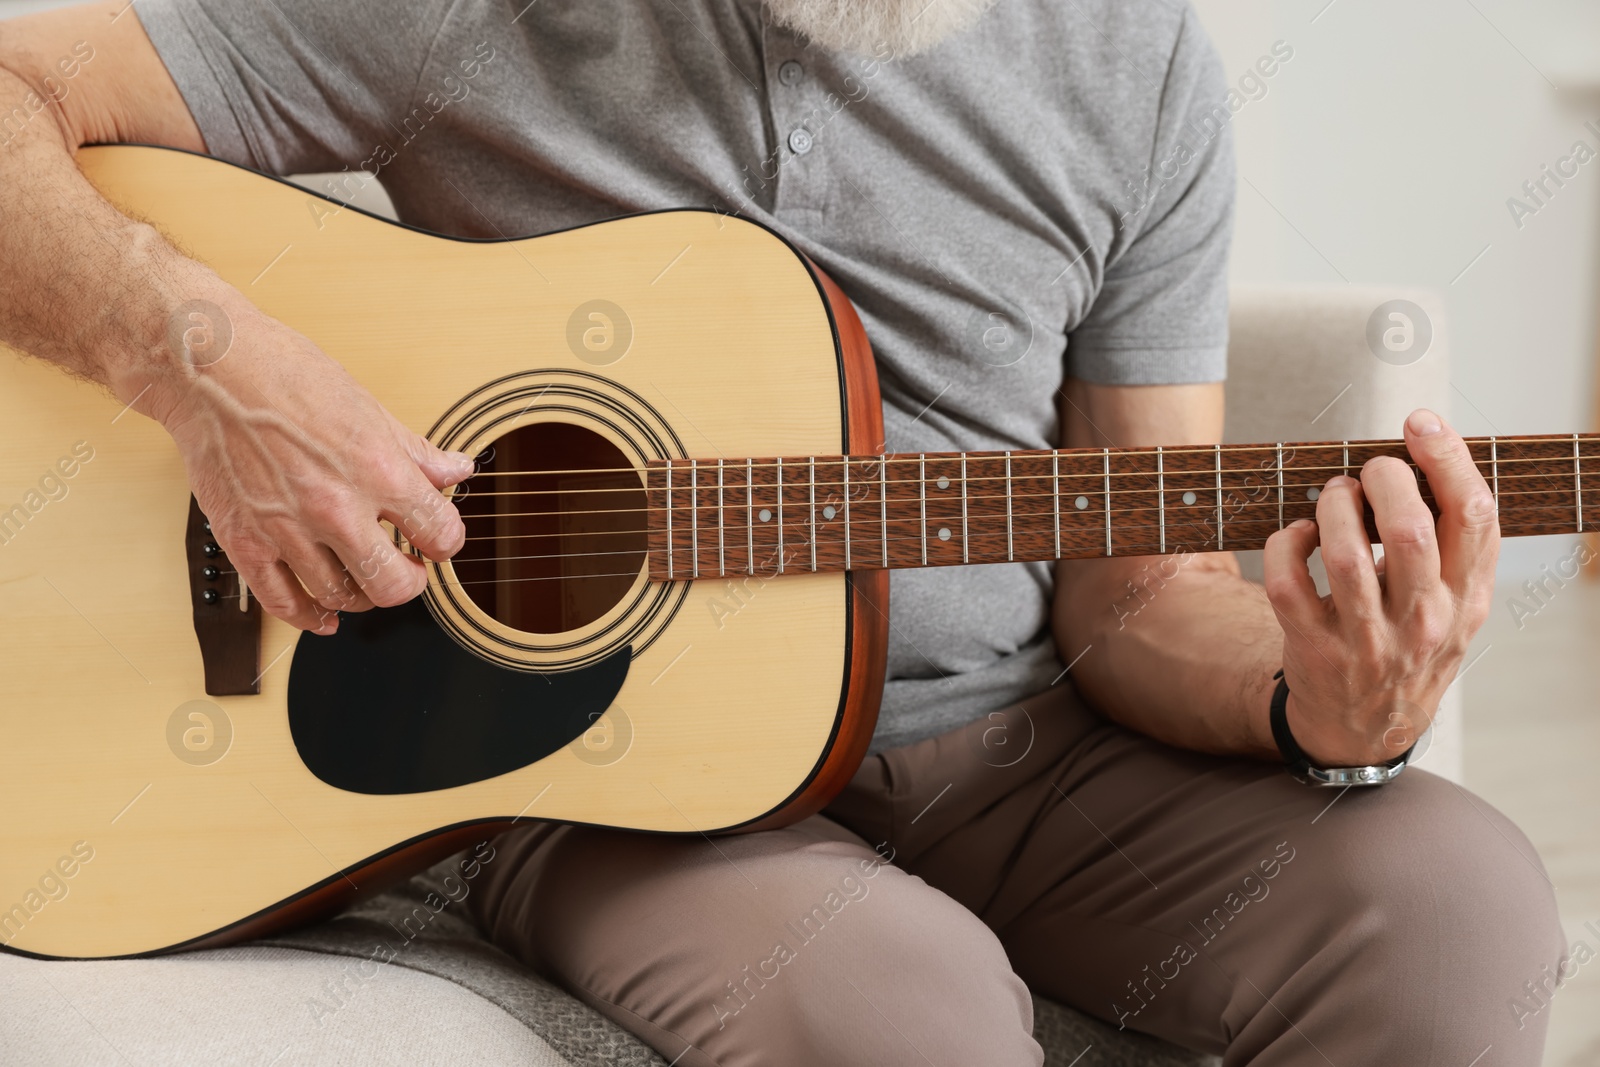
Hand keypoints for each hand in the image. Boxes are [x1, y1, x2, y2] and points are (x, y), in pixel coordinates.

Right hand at [133, 296, 473, 633]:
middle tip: (409, 568)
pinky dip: (309, 617)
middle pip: (395, 584)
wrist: (210, 369)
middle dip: (411, 580)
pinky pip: (283, 603)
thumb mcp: (369, 408)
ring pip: (343, 597)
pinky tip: (324, 614)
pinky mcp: (245, 542)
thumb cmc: (286, 375)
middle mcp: (336, 507)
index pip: (441, 534)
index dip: (446, 540)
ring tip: (365, 576)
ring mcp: (288, 530)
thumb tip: (455, 471)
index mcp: (378, 469)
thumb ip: (416, 451)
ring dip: (363, 594)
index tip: (438, 538)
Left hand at [1262, 409, 1497, 765]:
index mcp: (1466, 598)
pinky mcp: (1313, 648)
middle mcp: (1423, 621)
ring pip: (1345, 554)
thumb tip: (1427, 458)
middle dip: (1384, 481)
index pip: (1474, 516)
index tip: (1419, 424)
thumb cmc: (1411, 644)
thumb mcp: (1455, 604)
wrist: (1366, 729)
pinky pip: (1288, 582)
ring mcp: (1367, 639)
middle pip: (1410, 531)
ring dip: (1332, 507)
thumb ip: (1455, 545)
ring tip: (1332, 495)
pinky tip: (1297, 535)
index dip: (1447, 459)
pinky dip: (1286, 544)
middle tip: (1368, 470)